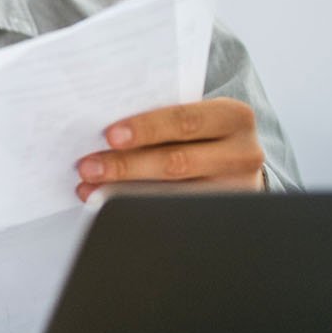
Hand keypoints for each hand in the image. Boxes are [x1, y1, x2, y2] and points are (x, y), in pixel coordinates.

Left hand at [75, 97, 265, 199]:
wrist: (236, 162)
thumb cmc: (200, 134)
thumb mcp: (194, 117)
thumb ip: (162, 120)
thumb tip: (104, 135)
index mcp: (234, 117)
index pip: (185, 121)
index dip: (146, 128)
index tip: (110, 135)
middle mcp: (243, 154)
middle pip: (177, 162)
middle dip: (127, 165)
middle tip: (88, 166)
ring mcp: (236, 190)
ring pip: (173, 194)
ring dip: (123, 192)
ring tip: (91, 187)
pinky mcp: (222, 215)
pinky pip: (174, 215)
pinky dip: (134, 208)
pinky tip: (107, 202)